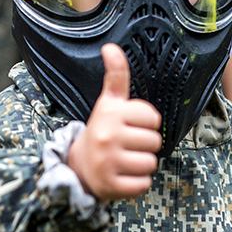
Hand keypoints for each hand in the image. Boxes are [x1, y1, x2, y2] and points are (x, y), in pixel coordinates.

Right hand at [67, 43, 161, 201]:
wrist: (78, 166)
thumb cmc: (101, 131)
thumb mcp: (107, 103)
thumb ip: (116, 76)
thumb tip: (111, 47)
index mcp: (110, 114)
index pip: (153, 118)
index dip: (146, 123)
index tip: (131, 125)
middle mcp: (107, 136)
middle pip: (154, 141)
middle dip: (145, 145)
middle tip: (127, 145)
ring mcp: (108, 162)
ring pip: (151, 163)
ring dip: (142, 164)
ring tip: (125, 159)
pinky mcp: (111, 185)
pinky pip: (143, 184)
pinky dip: (137, 183)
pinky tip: (123, 175)